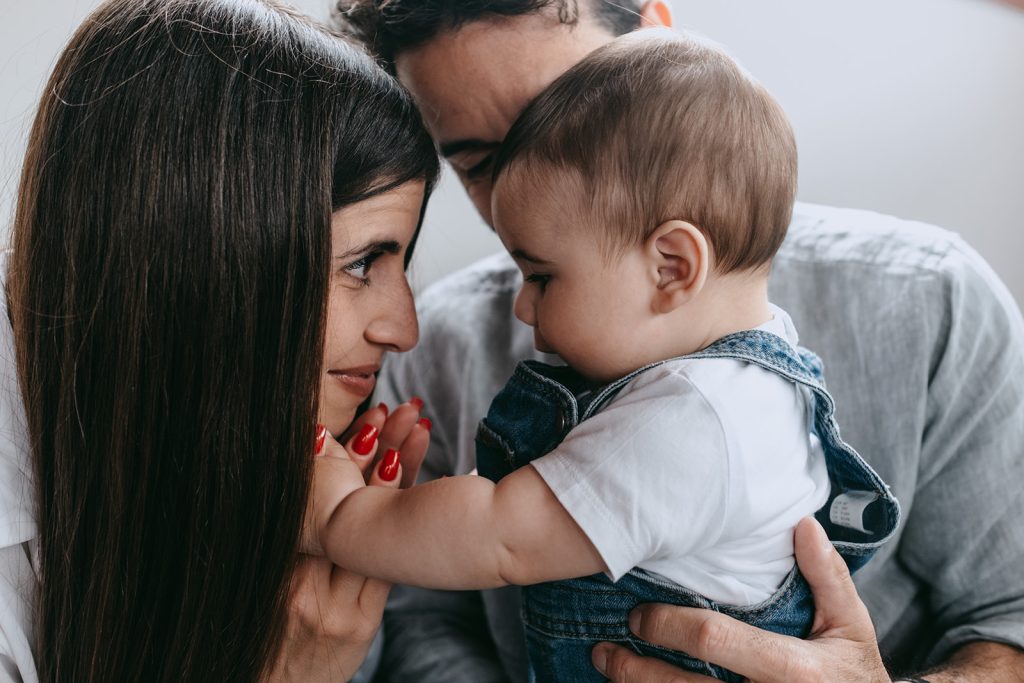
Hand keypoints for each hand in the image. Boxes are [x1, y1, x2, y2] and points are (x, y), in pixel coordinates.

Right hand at [266, 405, 429, 680]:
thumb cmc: (268, 629)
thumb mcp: (270, 577)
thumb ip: (291, 531)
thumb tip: (311, 460)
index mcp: (277, 564)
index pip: (311, 496)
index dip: (333, 454)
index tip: (352, 417)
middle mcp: (303, 582)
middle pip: (345, 502)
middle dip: (369, 450)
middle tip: (392, 409)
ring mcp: (337, 602)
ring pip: (376, 525)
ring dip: (399, 471)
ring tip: (418, 427)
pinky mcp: (362, 620)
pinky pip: (389, 560)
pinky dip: (409, 515)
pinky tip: (428, 482)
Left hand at [592, 517, 889, 681]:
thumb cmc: (855, 674)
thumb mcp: (852, 625)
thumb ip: (827, 576)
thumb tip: (801, 524)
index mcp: (793, 670)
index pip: (713, 641)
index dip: (667, 626)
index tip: (638, 615)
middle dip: (634, 671)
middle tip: (604, 651)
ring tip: (608, 672)